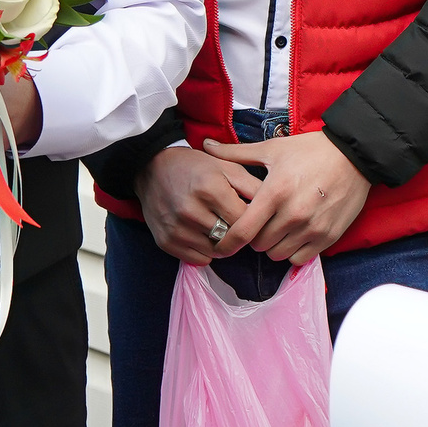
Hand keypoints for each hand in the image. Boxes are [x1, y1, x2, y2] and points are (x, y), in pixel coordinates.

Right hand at [137, 146, 262, 263]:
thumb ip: (252, 185)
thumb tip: (275, 206)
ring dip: (224, 243)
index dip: (254, 220)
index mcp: (210, 189)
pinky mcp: (166, 242)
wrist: (152, 168)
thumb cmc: (195, 166)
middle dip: (239, 233)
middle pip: (231, 238)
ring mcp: (177, 229)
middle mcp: (191, 211)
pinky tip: (205, 234)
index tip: (254, 216)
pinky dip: (206, 251)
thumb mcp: (226, 167)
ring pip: (216, 252)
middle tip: (238, 223)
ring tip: (220, 226)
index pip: (245, 221)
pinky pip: (198, 259)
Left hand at [201, 131, 369, 265]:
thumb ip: (235, 153)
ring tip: (276, 229)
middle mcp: (293, 214)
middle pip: (259, 245)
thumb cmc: (310, 150)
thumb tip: (205, 145)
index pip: (243, 231)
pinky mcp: (328, 236)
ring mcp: (312, 228)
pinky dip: (292, 251)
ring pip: (278, 255)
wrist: (354, 154)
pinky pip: (300, 259)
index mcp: (275, 192)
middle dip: (253, 237)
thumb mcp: (272, 149)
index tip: (222, 242)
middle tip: (257, 225)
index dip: (227, 241)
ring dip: (273, 245)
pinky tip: (293, 235)